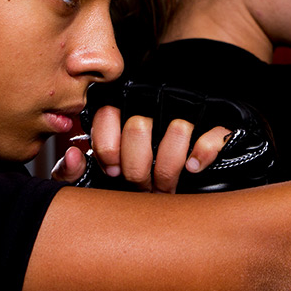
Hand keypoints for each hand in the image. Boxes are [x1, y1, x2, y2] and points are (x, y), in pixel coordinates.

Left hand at [61, 80, 275, 192]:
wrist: (201, 132)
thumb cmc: (146, 160)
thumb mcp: (108, 163)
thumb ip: (79, 166)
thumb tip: (71, 158)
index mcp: (126, 107)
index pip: (108, 115)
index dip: (108, 148)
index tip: (112, 170)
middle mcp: (157, 103)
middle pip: (139, 130)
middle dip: (138, 169)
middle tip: (142, 187)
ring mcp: (190, 110)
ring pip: (176, 131)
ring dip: (168, 170)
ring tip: (166, 186)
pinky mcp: (220, 122)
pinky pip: (210, 137)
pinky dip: (202, 155)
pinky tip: (194, 168)